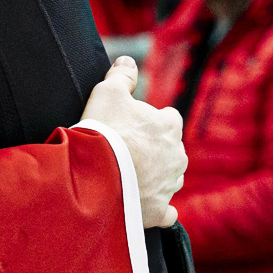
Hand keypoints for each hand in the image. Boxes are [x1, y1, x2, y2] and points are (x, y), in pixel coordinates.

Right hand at [81, 57, 186, 227]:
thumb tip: (128, 60)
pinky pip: (167, 213)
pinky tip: (147, 207)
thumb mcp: (107, 93)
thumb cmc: (103, 132)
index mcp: (169, 127)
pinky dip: (160, 210)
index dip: (151, 120)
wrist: (95, 176)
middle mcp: (177, 157)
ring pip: (171, 179)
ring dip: (156, 177)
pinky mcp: (159, 211)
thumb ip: (121, 75)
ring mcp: (169, 186)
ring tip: (130, 176)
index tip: (132, 124)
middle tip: (126, 151)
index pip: (169, 118)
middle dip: (155, 150)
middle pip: (171, 150)